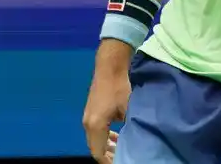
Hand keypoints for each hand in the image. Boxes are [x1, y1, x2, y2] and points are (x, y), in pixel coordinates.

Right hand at [82, 41, 131, 162]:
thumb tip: (133, 141)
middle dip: (108, 156)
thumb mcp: (128, 109)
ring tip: (121, 150)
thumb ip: (128, 128)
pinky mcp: (90, 111)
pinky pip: (95, 131)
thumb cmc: (120, 87)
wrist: (109, 66)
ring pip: (95, 139)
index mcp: (95, 125)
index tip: (121, 163)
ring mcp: (87, 117)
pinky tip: (116, 136)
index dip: (108, 162)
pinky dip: (105, 137)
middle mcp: (87, 123)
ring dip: (106, 146)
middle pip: (95, 148)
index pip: (98, 153)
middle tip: (122, 158)